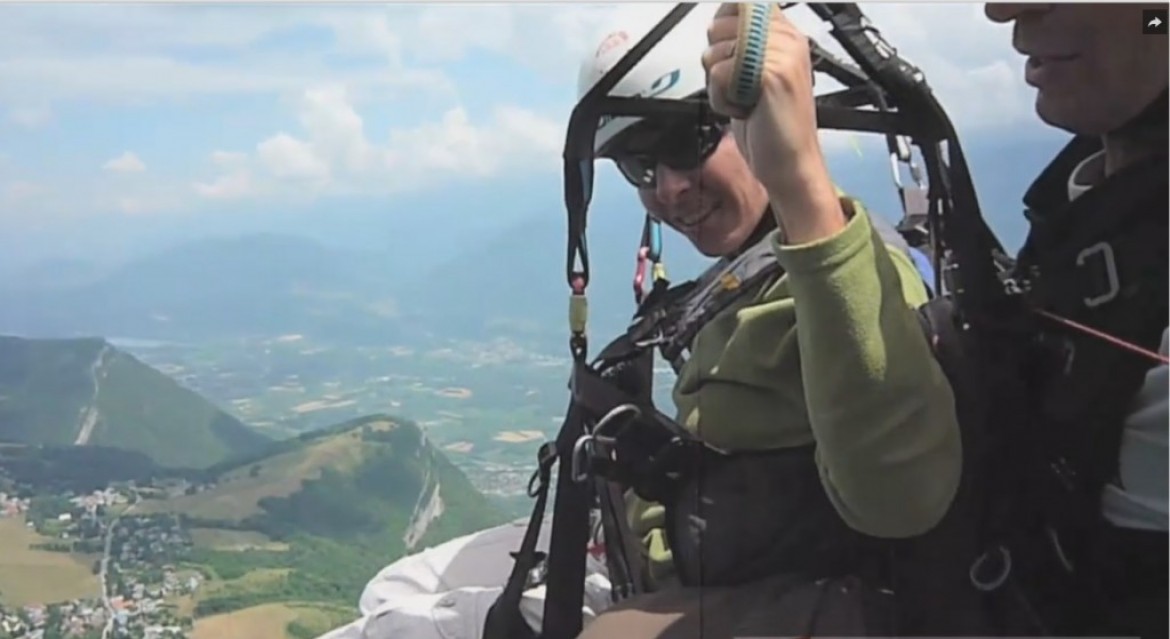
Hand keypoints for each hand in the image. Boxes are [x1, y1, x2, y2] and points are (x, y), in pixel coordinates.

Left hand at [702, 3, 842, 242]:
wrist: (791, 165)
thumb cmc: (773, 128)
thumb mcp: (757, 78)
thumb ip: (743, 48)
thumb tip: (717, 27)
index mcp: (787, 35)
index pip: (742, 3)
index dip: (722, 26)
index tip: (727, 54)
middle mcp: (787, 39)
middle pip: (720, 26)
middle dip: (716, 60)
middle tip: (738, 85)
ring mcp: (781, 54)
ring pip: (716, 51)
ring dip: (718, 85)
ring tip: (743, 100)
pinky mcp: (771, 73)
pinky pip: (720, 72)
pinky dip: (722, 98)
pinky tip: (742, 110)